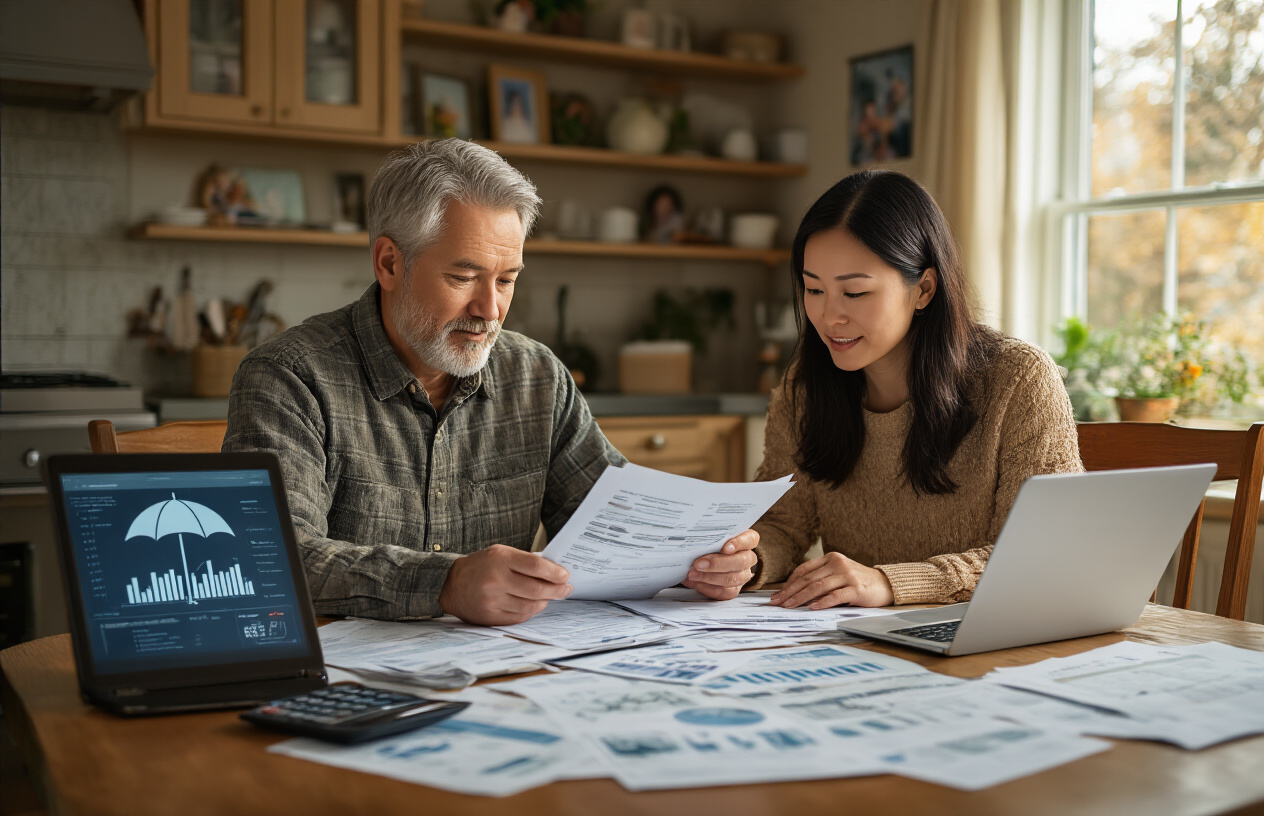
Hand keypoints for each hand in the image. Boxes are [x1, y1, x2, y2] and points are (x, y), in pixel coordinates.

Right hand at [438, 544, 571, 625]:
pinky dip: (532, 611)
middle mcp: (496, 580)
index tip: (565, 575)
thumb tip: (554, 571)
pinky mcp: (491, 616)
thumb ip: (525, 561)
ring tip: (551, 596)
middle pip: (537, 589)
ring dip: (546, 601)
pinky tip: (535, 604)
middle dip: (557, 590)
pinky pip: (520, 617)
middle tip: (566, 589)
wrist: (451, 584)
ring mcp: (492, 600)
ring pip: (531, 606)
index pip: (536, 566)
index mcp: (500, 559)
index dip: (555, 573)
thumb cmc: (482, 566)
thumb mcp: (501, 553)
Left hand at [682, 529, 758, 600]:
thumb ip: (708, 538)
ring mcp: (743, 575)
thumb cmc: (711, 544)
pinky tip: (697, 583)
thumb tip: (693, 544)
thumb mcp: (711, 537)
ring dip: (710, 577)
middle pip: (741, 561)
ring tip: (693, 574)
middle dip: (717, 564)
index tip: (725, 548)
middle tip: (698, 564)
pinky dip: (708, 588)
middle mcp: (748, 558)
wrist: (707, 559)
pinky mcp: (734, 589)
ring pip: (733, 578)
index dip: (739, 543)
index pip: (750, 539)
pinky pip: (725, 592)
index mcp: (747, 540)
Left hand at [768, 552, 893, 609]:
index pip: (804, 570)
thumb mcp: (838, 574)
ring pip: (818, 586)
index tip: (778, 594)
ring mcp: (847, 575)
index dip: (789, 582)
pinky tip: (812, 607)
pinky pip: (835, 595)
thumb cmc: (858, 581)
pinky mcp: (856, 588)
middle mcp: (838, 564)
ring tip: (789, 606)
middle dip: (790, 592)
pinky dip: (822, 602)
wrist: (885, 584)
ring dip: (800, 598)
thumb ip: (821, 578)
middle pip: (808, 579)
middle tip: (777, 602)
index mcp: (831, 558)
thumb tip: (795, 594)